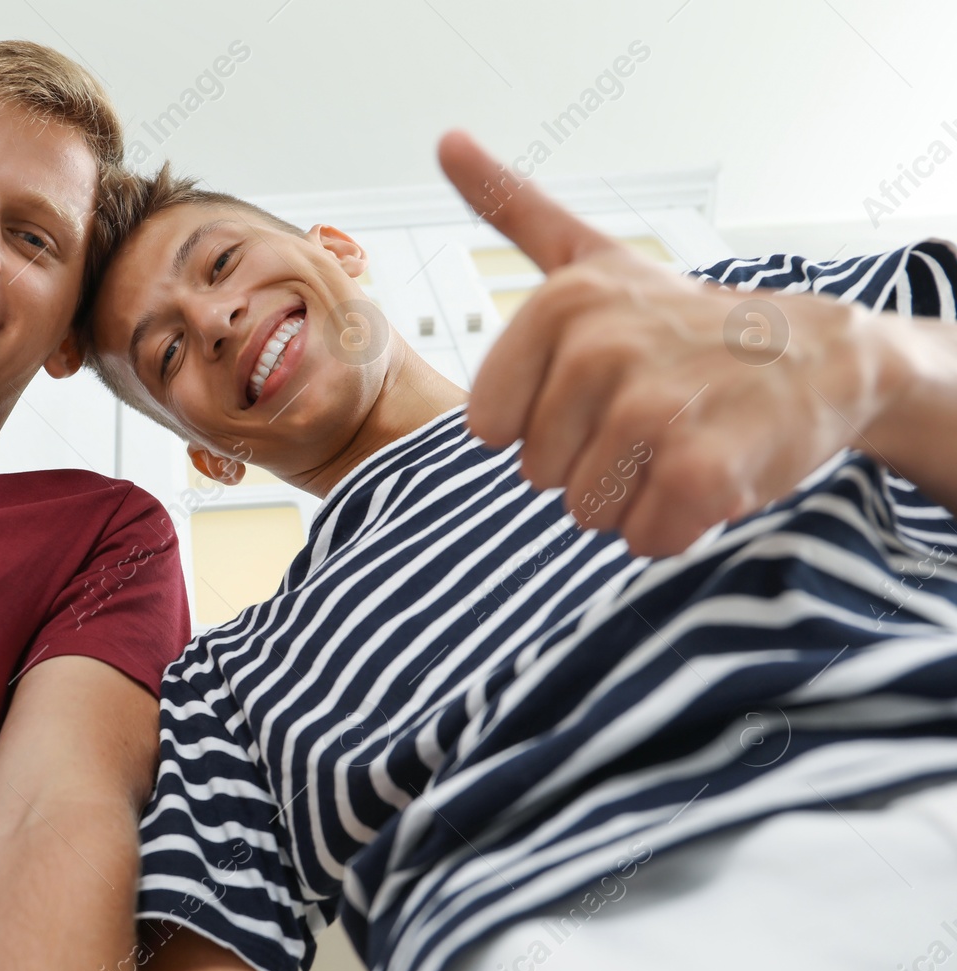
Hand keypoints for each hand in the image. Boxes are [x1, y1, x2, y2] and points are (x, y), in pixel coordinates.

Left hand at [436, 129, 909, 556]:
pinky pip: (645, 537)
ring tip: (679, 438)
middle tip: (648, 414)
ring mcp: (653, 408)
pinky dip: (676, 525)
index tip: (594, 387)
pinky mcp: (701, 467)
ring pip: (590, 511)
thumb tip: (446, 138)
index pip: (489, 427)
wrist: (818, 355)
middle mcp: (601, 350)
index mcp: (560, 304)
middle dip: (590, 462)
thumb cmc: (683, 320)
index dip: (540, 424)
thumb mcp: (591, 253)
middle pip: (539, 474)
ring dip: (635, 495)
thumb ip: (512, 206)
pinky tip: (709, 472)